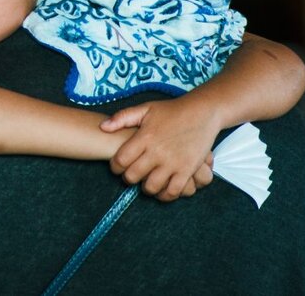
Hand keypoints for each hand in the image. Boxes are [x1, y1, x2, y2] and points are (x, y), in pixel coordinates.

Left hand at [100, 98, 220, 201]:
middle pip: (133, 176)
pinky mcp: (187, 170)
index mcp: (145, 137)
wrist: (202, 112)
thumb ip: (122, 117)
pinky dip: (165, 195)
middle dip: (128, 178)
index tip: (117, 166)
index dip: (115, 167)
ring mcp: (173, 162)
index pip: (120, 160)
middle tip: (131, 175)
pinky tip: (162, 190)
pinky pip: (173, 191)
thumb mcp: (146, 108)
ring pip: (151, 187)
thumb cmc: (172, 110)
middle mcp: (157, 152)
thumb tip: (102, 127)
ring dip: (146, 188)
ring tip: (146, 182)